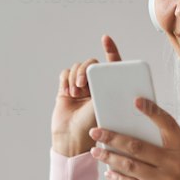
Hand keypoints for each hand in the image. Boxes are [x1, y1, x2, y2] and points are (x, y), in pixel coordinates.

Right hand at [52, 35, 121, 153]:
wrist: (73, 140)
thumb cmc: (94, 129)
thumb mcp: (108, 108)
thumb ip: (109, 90)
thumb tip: (112, 70)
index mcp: (111, 90)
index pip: (113, 65)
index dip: (111, 50)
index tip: (106, 38)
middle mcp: (97, 86)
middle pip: (92, 64)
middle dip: (86, 69)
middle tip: (83, 84)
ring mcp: (81, 87)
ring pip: (77, 67)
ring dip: (75, 76)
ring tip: (75, 93)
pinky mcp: (66, 89)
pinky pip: (65, 73)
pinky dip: (66, 79)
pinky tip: (68, 92)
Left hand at [90, 99, 179, 179]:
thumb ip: (165, 145)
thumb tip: (132, 133)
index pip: (168, 124)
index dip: (152, 111)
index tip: (136, 101)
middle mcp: (174, 162)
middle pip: (137, 146)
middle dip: (113, 137)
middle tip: (96, 132)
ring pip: (131, 165)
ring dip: (110, 157)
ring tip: (96, 151)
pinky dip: (118, 177)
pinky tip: (109, 171)